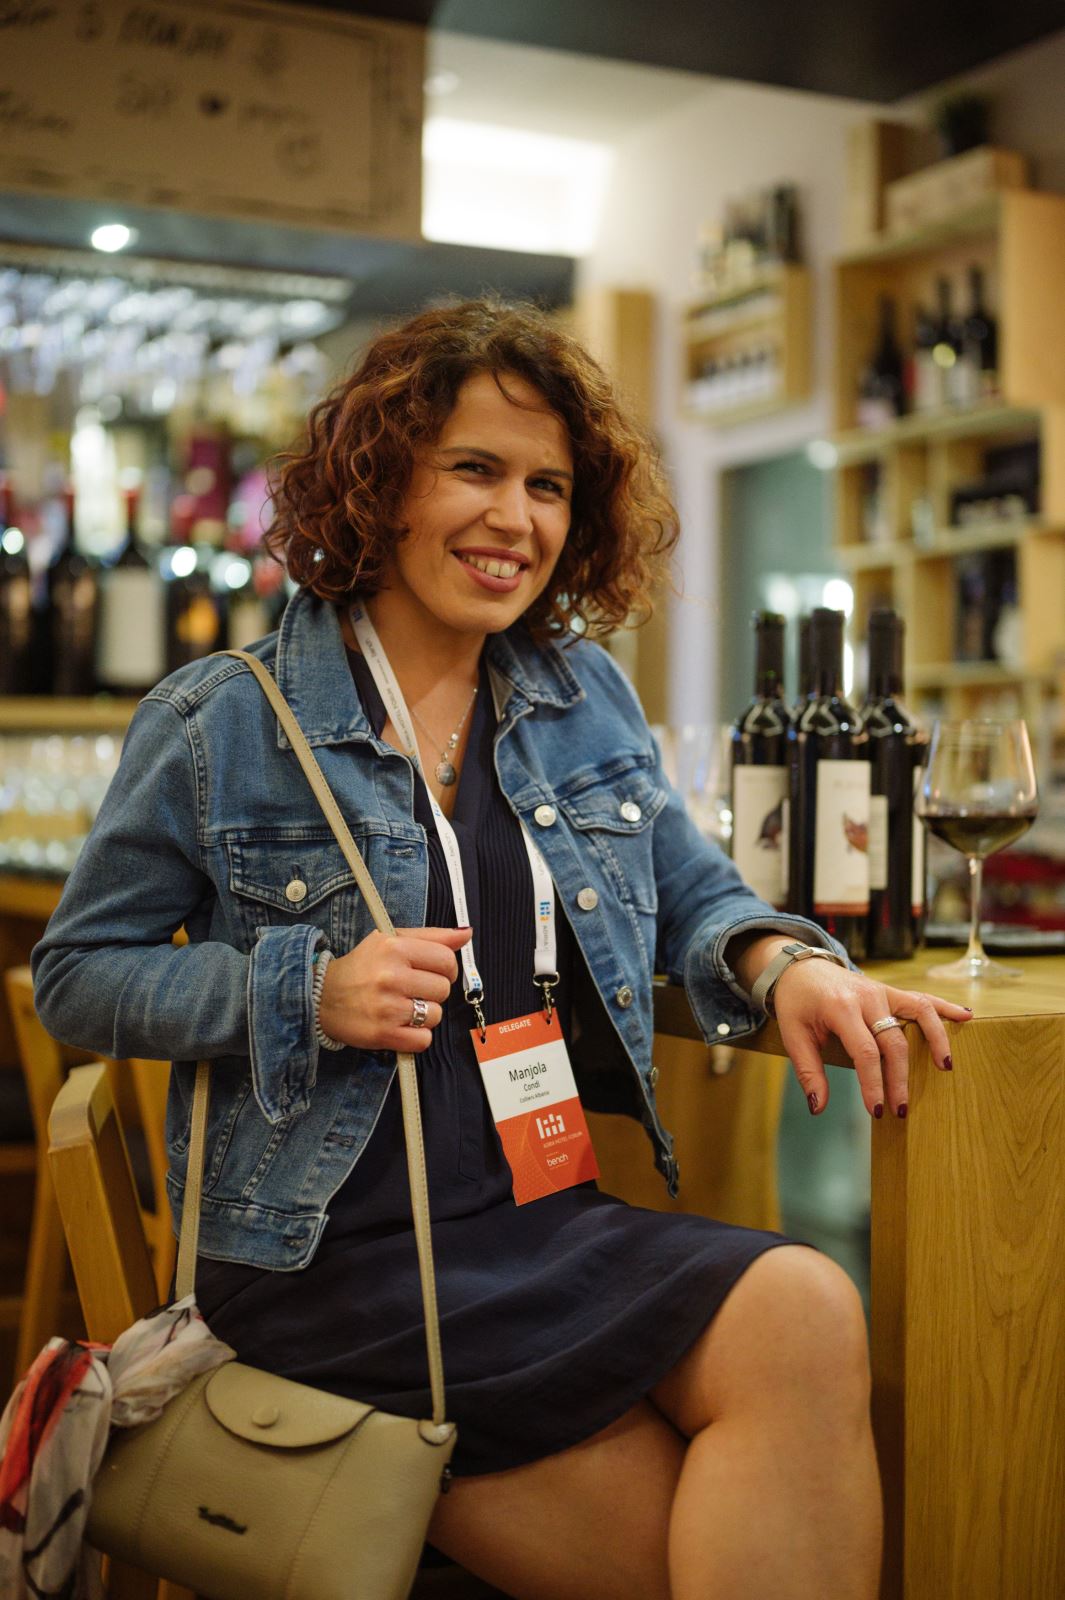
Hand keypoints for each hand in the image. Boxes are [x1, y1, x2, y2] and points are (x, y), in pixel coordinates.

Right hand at [318, 926, 471, 1053]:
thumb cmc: (361, 967)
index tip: (433, 972)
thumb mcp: (391, 940)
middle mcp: (391, 976)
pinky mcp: (383, 1034)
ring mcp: (387, 1007)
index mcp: (394, 948)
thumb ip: (432, 936)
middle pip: (443, 989)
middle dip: (432, 991)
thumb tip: (466, 933)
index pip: (446, 959)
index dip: (446, 968)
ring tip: (404, 1008)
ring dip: (425, 1015)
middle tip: (412, 990)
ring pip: (436, 1015)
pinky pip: (423, 1040)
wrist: (320, 996)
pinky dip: (416, 1036)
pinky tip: (401, 1025)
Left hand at [771, 957, 971, 1118]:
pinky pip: (922, 998)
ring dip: (936, 1040)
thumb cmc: (796, 1003)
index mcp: (840, 1008)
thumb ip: (808, 1072)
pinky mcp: (890, 990)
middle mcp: (867, 997)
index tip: (877, 1110)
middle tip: (902, 1109)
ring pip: (918, 1013)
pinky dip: (945, 1007)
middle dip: (900, 1078)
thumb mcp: (792, 1036)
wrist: (800, 967)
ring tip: (945, 1068)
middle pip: (894, 1041)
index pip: (865, 1052)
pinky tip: (966, 1017)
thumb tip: (818, 1108)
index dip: (873, 1084)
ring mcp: (882, 991)